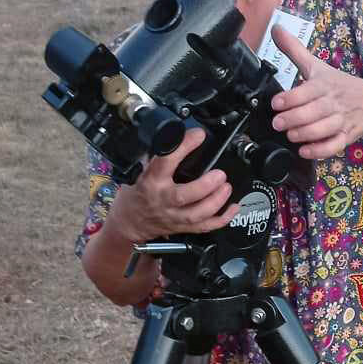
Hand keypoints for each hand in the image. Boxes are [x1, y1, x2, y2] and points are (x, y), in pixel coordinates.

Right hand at [114, 131, 237, 239]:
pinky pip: (205, 226)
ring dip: (215, 201)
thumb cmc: (140, 193)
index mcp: (151, 180)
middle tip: (220, 174)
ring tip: (226, 187)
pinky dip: (222, 218)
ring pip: (196, 214)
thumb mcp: (144, 170)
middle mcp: (162, 199)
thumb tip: (186, 138)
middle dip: (205, 185)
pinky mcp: (182, 227)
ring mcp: (173, 216)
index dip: (184, 147)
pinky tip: (232, 207)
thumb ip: (164, 158)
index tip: (198, 136)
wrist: (130, 220)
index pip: (166, 161)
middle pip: (184, 196)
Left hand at [269, 26, 362, 161]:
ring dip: (305, 134)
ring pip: (323, 130)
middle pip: (313, 112)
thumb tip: (275, 28)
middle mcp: (333, 103)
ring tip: (290, 135)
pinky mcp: (346, 137)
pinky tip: (305, 151)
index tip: (276, 103)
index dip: (290, 98)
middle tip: (277, 123)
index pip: (307, 91)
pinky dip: (320, 151)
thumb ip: (294, 50)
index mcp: (324, 84)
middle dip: (294, 119)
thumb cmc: (339, 84)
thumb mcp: (317, 65)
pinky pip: (334, 146)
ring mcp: (341, 121)